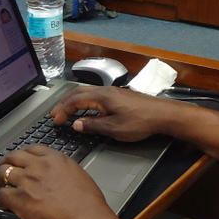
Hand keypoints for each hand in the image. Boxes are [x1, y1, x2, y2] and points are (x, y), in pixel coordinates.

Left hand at [0, 145, 114, 218]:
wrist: (84, 218)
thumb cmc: (88, 203)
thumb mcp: (78, 176)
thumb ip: (63, 173)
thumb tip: (57, 180)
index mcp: (55, 159)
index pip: (32, 149)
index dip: (22, 154)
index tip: (19, 159)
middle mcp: (38, 166)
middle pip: (12, 157)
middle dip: (5, 163)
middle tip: (2, 170)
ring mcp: (26, 181)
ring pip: (2, 174)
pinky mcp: (19, 199)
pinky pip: (1, 195)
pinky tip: (2, 203)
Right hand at [51, 85, 181, 140]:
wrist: (163, 115)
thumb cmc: (141, 121)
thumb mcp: (114, 128)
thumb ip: (93, 126)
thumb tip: (76, 124)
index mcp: (101, 96)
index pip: (75, 100)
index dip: (62, 110)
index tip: (55, 120)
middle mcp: (105, 91)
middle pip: (78, 93)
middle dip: (64, 103)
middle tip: (55, 114)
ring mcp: (113, 92)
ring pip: (86, 93)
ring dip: (74, 101)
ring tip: (66, 111)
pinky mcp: (119, 96)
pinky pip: (95, 95)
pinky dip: (84, 101)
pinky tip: (85, 110)